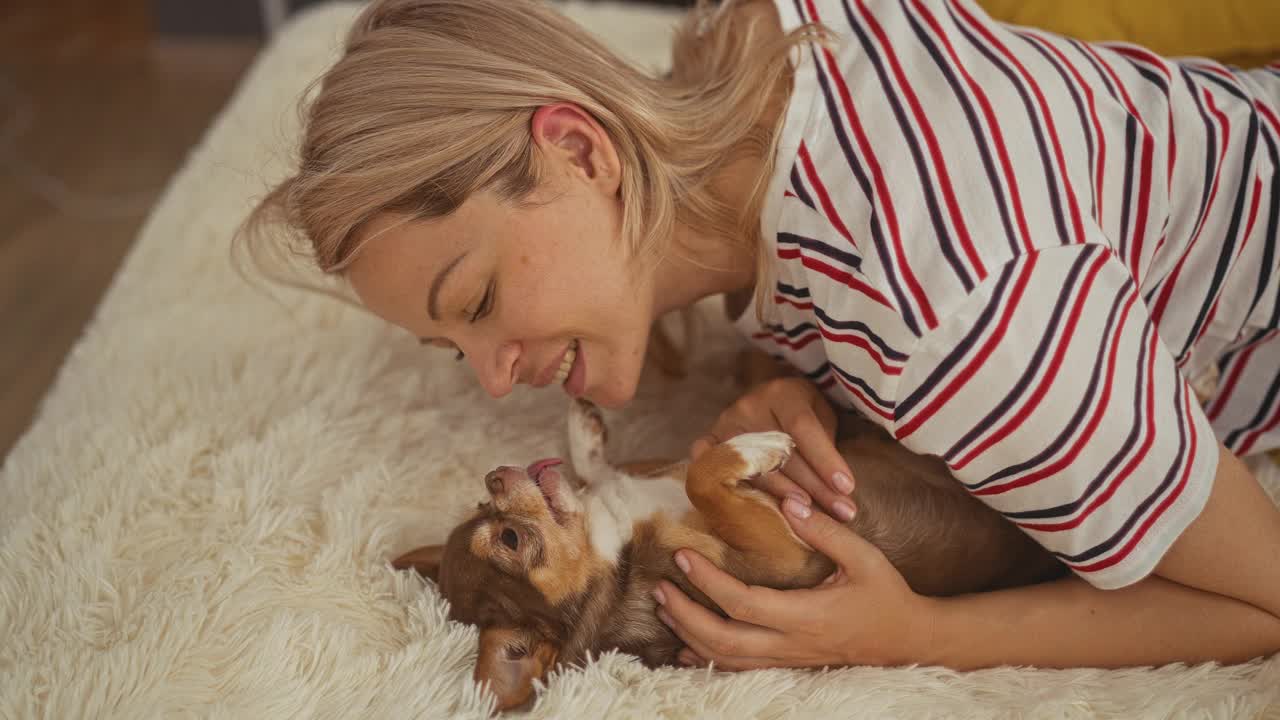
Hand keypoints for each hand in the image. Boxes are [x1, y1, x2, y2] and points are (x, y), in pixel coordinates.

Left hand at [653, 496, 936, 669]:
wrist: (909, 640)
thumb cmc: (887, 595)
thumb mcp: (864, 557)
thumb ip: (825, 531)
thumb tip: (789, 503)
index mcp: (807, 616)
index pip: (743, 603)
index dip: (707, 582)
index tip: (682, 557)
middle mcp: (791, 644)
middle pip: (723, 640)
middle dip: (685, 614)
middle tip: (660, 585)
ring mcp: (788, 660)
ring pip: (726, 659)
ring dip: (689, 635)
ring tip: (664, 607)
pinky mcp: (788, 665)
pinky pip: (739, 669)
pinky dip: (708, 658)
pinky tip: (687, 645)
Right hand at [691, 376, 856, 520]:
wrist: (770, 398)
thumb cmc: (804, 410)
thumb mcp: (822, 415)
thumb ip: (827, 445)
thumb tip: (840, 492)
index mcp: (782, 393)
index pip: (802, 427)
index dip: (824, 459)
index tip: (846, 488)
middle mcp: (749, 407)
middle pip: (781, 454)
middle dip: (814, 487)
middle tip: (840, 513)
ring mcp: (726, 425)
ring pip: (755, 470)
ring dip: (784, 497)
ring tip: (809, 517)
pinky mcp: (711, 441)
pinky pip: (712, 466)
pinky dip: (727, 486)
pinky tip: (747, 507)